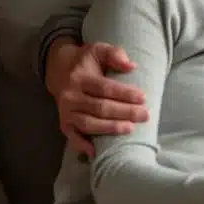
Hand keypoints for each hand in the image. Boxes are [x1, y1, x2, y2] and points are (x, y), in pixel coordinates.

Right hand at [49, 40, 147, 157]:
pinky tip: (96, 153)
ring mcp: (66, 112)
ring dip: (110, 128)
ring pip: (89, 123)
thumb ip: (115, 54)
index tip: (143, 98)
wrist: (58, 70)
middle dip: (124, 112)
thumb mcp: (98, 50)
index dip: (124, 94)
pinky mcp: (64, 123)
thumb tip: (132, 66)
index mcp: (80, 78)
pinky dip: (83, 146)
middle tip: (144, 115)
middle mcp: (70, 96)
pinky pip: (73, 137)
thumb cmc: (86, 61)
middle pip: (100, 107)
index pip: (105, 88)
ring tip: (130, 129)